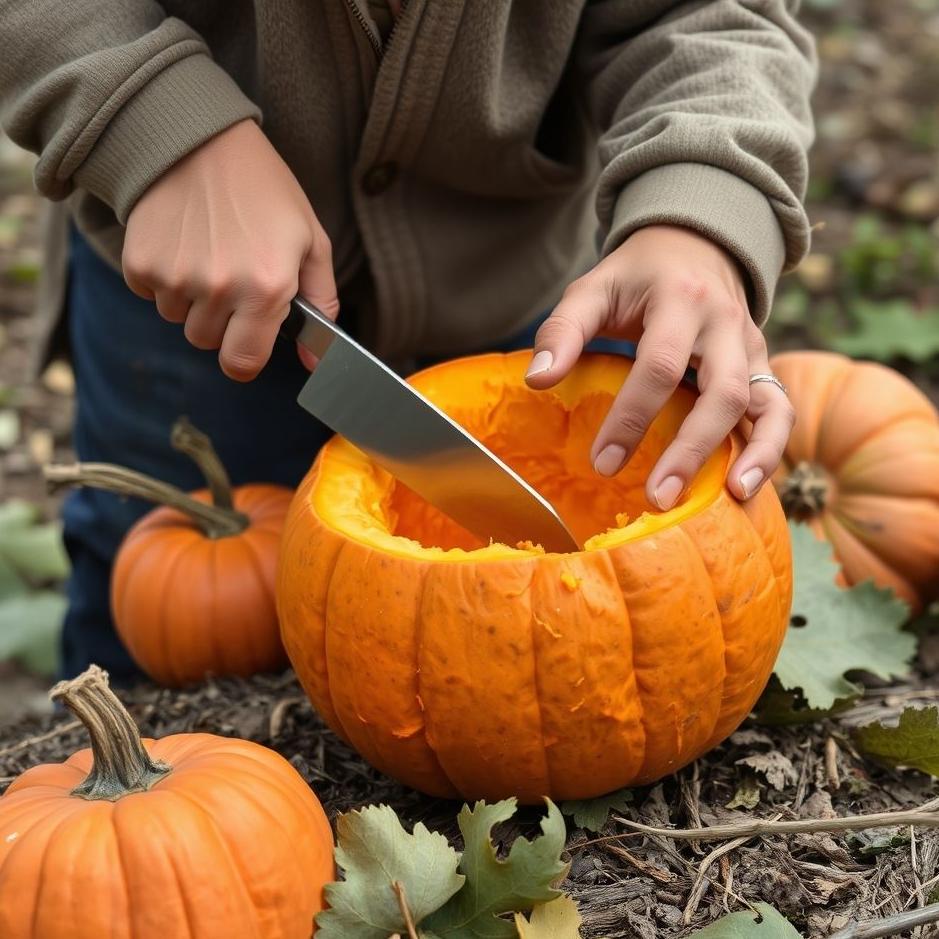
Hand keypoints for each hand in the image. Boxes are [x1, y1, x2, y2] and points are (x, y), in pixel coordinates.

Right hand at [123, 119, 337, 379]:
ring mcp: (176, 277)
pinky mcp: (141, 262)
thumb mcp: (311, 240)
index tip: (246, 343)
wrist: (198, 137)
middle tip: (231, 276)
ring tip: (207, 250)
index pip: (243, 362)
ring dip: (191, 297)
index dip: (244, 359)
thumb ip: (320, 303)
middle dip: (219, 321)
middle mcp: (220, 288)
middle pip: (207, 341)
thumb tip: (316, 360)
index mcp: (266, 287)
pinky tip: (182, 240)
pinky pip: (150, 293)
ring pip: (178, 318)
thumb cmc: (265, 190)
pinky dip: (163, 276)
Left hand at [525, 225, 794, 507]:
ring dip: (754, 454)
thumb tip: (537, 380)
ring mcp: (753, 346)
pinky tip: (745, 485)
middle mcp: (726, 324)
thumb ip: (563, 331)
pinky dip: (772, 448)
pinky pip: (780, 410)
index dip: (632, 417)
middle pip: (722, 391)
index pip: (659, 365)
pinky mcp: (762, 367)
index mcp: (680, 299)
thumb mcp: (593, 289)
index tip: (603, 463)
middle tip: (658, 497)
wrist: (693, 244)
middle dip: (691, 449)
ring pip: (767, 403)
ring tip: (731, 497)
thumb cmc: (635, 277)